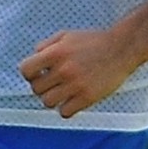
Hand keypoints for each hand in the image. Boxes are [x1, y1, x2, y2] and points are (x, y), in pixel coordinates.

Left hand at [18, 29, 142, 118]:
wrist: (122, 48)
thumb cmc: (93, 41)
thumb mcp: (66, 35)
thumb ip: (46, 45)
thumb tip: (33, 59)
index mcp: (55, 53)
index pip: (25, 70)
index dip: (30, 73)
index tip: (38, 74)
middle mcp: (63, 69)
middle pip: (36, 89)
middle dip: (42, 86)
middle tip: (53, 83)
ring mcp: (75, 85)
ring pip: (47, 103)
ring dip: (52, 99)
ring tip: (61, 92)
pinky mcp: (88, 97)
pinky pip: (65, 112)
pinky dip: (65, 109)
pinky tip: (72, 100)